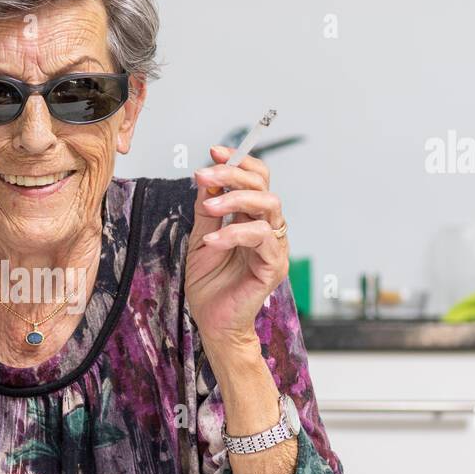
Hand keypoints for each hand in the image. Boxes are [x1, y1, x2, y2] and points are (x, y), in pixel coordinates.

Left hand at [186, 144, 288, 353]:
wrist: (212, 321)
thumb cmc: (209, 284)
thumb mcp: (200, 239)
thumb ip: (206, 210)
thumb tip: (205, 177)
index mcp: (251, 218)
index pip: (256, 179)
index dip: (238, 161)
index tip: (214, 152)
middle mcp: (267, 227)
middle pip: (263, 185)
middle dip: (232, 174)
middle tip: (204, 175)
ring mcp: (274, 245)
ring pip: (269, 204)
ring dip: (235, 199)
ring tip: (208, 209)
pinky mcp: (274, 264)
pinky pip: (261, 237)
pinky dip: (234, 233)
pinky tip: (213, 241)